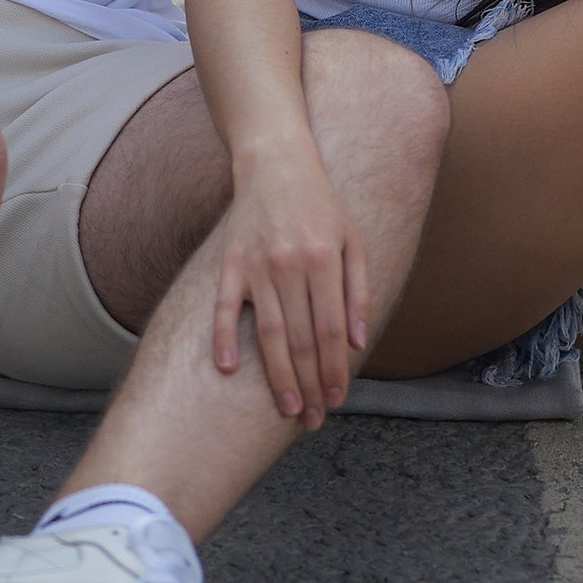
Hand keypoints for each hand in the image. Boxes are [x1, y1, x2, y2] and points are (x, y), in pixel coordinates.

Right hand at [210, 140, 373, 427]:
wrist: (276, 163)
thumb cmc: (322, 205)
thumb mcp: (354, 240)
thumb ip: (358, 291)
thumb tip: (358, 343)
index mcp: (325, 259)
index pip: (331, 330)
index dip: (334, 370)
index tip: (337, 399)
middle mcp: (290, 264)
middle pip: (302, 339)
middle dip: (310, 385)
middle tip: (313, 419)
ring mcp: (257, 265)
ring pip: (269, 333)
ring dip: (278, 377)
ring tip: (288, 409)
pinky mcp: (230, 263)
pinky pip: (223, 307)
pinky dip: (223, 338)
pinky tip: (228, 370)